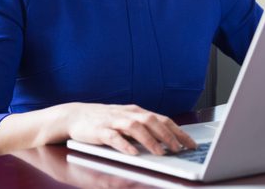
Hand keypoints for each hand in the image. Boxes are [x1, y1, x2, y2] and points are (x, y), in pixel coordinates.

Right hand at [66, 103, 196, 155]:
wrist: (74, 115)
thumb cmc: (103, 120)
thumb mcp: (126, 120)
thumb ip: (143, 128)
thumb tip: (166, 140)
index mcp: (136, 112)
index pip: (162, 119)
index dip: (177, 130)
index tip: (190, 143)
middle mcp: (127, 114)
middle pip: (151, 121)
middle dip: (167, 135)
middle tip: (179, 149)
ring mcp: (113, 121)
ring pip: (135, 128)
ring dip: (150, 140)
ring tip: (161, 152)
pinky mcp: (100, 130)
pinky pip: (114, 137)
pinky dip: (124, 145)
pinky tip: (133, 153)